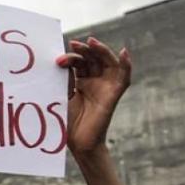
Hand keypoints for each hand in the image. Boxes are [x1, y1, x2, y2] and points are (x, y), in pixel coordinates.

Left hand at [55, 37, 130, 154]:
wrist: (77, 142)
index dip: (70, 58)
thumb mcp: (63, 94)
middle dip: (85, 50)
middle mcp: (95, 82)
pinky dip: (127, 65)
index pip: (79, 62)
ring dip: (102, 51)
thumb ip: (65, 78)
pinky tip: (124, 53)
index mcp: (82, 81)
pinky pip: (124, 78)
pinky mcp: (114, 95)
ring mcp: (105, 87)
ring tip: (92, 42)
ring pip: (108, 63)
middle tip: (74, 43)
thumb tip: (59, 60)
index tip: (58, 60)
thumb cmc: (68, 121)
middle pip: (94, 59)